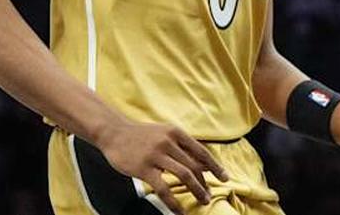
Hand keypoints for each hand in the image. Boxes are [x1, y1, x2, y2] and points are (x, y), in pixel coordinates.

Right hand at [97, 119, 228, 214]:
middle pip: (194, 166)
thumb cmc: (142, 136)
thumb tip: (203, 164)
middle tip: (210, 195)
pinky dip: (174, 202)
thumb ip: (182, 146)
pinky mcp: (144, 168)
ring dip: (197, 190)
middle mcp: (169, 142)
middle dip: (205, 183)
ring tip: (203, 200)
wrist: (114, 133)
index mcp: (177, 133)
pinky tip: (179, 211)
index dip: (215, 166)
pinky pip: (164, 188)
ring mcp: (156, 155)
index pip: (202, 152)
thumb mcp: (165, 133)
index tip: (225, 178)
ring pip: (184, 176)